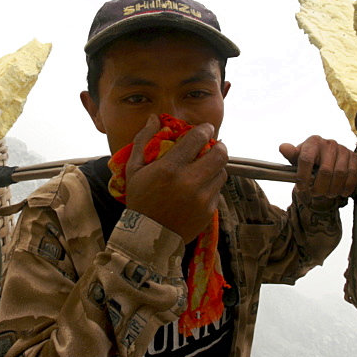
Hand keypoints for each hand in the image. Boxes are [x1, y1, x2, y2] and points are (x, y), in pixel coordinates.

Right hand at [124, 114, 228, 242]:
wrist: (149, 237)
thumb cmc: (139, 200)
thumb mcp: (134, 169)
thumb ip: (143, 140)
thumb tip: (154, 118)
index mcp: (170, 168)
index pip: (198, 138)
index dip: (204, 129)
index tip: (204, 129)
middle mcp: (190, 181)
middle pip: (220, 154)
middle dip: (219, 146)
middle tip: (213, 146)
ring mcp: (202, 197)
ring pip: (222, 172)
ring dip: (215, 166)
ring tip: (205, 167)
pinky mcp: (209, 211)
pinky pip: (217, 190)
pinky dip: (211, 185)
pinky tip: (200, 187)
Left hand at [279, 136, 356, 202]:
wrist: (330, 155)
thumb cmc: (311, 158)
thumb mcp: (299, 157)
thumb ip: (291, 155)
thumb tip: (283, 148)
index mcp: (313, 142)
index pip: (306, 159)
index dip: (303, 176)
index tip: (301, 187)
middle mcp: (329, 144)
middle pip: (325, 171)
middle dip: (319, 187)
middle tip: (315, 193)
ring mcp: (343, 150)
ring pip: (339, 174)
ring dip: (333, 189)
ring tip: (327, 194)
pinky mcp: (354, 158)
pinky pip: (352, 175)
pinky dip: (347, 187)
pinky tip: (341, 193)